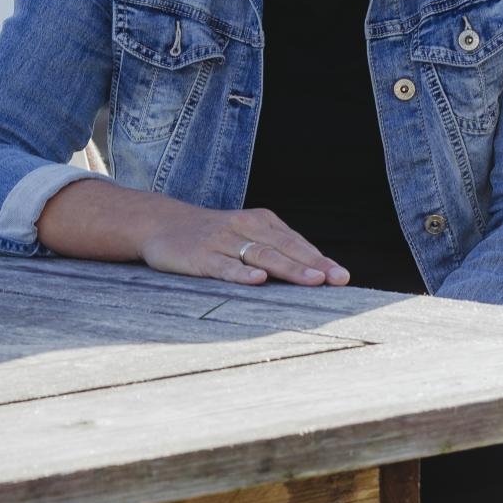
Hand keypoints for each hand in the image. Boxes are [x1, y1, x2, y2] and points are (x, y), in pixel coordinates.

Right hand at [139, 203, 348, 287]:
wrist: (161, 223)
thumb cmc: (213, 234)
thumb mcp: (245, 233)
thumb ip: (275, 248)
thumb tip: (316, 272)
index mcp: (259, 221)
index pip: (295, 241)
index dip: (319, 259)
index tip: (342, 276)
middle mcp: (243, 227)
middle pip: (284, 248)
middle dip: (313, 264)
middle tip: (337, 279)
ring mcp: (222, 241)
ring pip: (260, 255)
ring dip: (288, 267)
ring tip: (312, 280)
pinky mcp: (200, 256)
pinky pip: (224, 266)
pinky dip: (241, 272)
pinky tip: (258, 280)